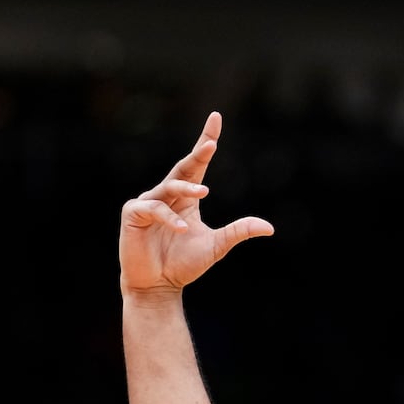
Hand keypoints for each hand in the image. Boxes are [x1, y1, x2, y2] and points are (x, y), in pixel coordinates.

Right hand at [118, 112, 273, 295]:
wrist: (158, 286)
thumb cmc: (184, 264)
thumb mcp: (217, 245)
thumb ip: (239, 232)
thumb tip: (269, 228)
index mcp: (187, 197)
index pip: (197, 163)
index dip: (206, 140)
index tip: (216, 117)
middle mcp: (166, 194)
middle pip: (184, 167)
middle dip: (197, 154)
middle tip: (211, 143)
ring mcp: (148, 202)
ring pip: (170, 187)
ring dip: (187, 189)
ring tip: (203, 193)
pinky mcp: (134, 214)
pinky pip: (154, 209)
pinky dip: (169, 217)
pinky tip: (181, 229)